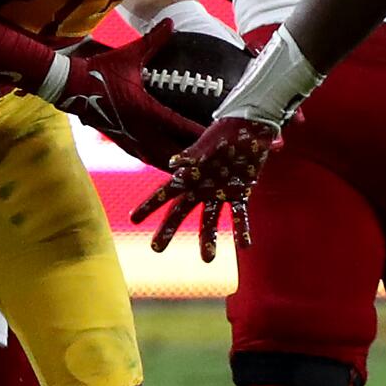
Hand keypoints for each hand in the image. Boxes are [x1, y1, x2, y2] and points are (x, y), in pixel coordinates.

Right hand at [51, 24, 201, 169]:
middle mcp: (138, 127)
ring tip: (193, 171)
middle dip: (191, 156)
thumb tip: (171, 21)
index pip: (178, 124)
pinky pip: (143, 155)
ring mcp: (128, 136)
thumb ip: (153, 40)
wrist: (69, 86)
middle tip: (211, 162)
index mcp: (144, 107)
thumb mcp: (129, 54)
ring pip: (157, 157)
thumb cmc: (100, 69)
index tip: (216, 140)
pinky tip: (165, 165)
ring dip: (174, 163)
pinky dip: (156, 160)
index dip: (198, 134)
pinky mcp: (119, 140)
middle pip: (171, 150)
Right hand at [131, 116, 281, 260]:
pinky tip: (245, 246)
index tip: (133, 220)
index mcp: (190, 174)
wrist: (251, 125)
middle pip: (181, 212)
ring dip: (207, 239)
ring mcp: (220, 192)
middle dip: (167, 230)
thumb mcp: (211, 142)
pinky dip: (242, 230)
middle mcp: (201, 187)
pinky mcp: (240, 194)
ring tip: (207, 260)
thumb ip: (195, 156)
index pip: (165, 192)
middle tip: (156, 249)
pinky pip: (239, 215)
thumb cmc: (227, 130)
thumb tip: (174, 165)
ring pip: (210, 220)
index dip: (150, 205)